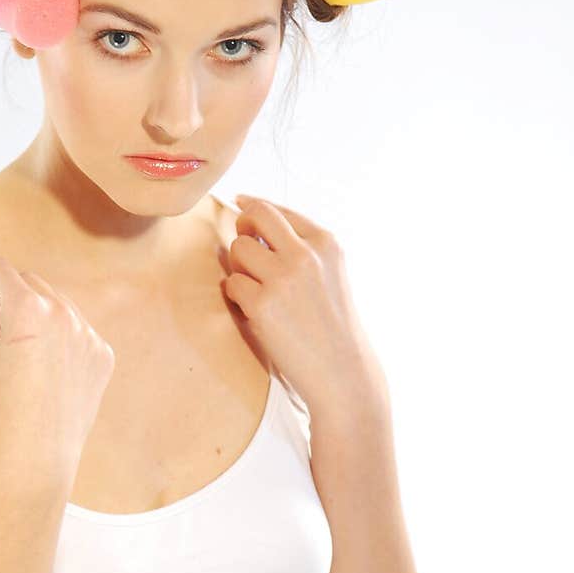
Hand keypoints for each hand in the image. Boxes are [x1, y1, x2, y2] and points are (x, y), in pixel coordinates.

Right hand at [0, 240, 115, 477]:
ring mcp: (89, 333)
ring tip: (19, 344)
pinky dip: (60, 333)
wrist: (37, 458)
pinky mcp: (102, 353)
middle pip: (31, 283)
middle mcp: (65, 314)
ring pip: (57, 304)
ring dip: (37, 310)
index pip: (0, 270)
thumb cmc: (0, 411)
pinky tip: (45, 363)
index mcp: (29, 311)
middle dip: (9, 287)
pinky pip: (77, 329)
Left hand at [221, 194, 388, 417]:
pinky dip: (236, 294)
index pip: (280, 210)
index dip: (254, 205)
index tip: (241, 202)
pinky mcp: (262, 304)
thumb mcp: (332, 274)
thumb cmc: (333, 325)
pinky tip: (252, 308)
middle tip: (243, 241)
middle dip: (242, 224)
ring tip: (256, 287)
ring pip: (239, 248)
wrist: (342, 371)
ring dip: (240, 266)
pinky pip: (231, 282)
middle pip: (256, 216)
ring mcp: (283, 278)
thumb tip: (257, 222)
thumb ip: (304, 248)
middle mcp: (306, 254)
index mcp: (326, 243)